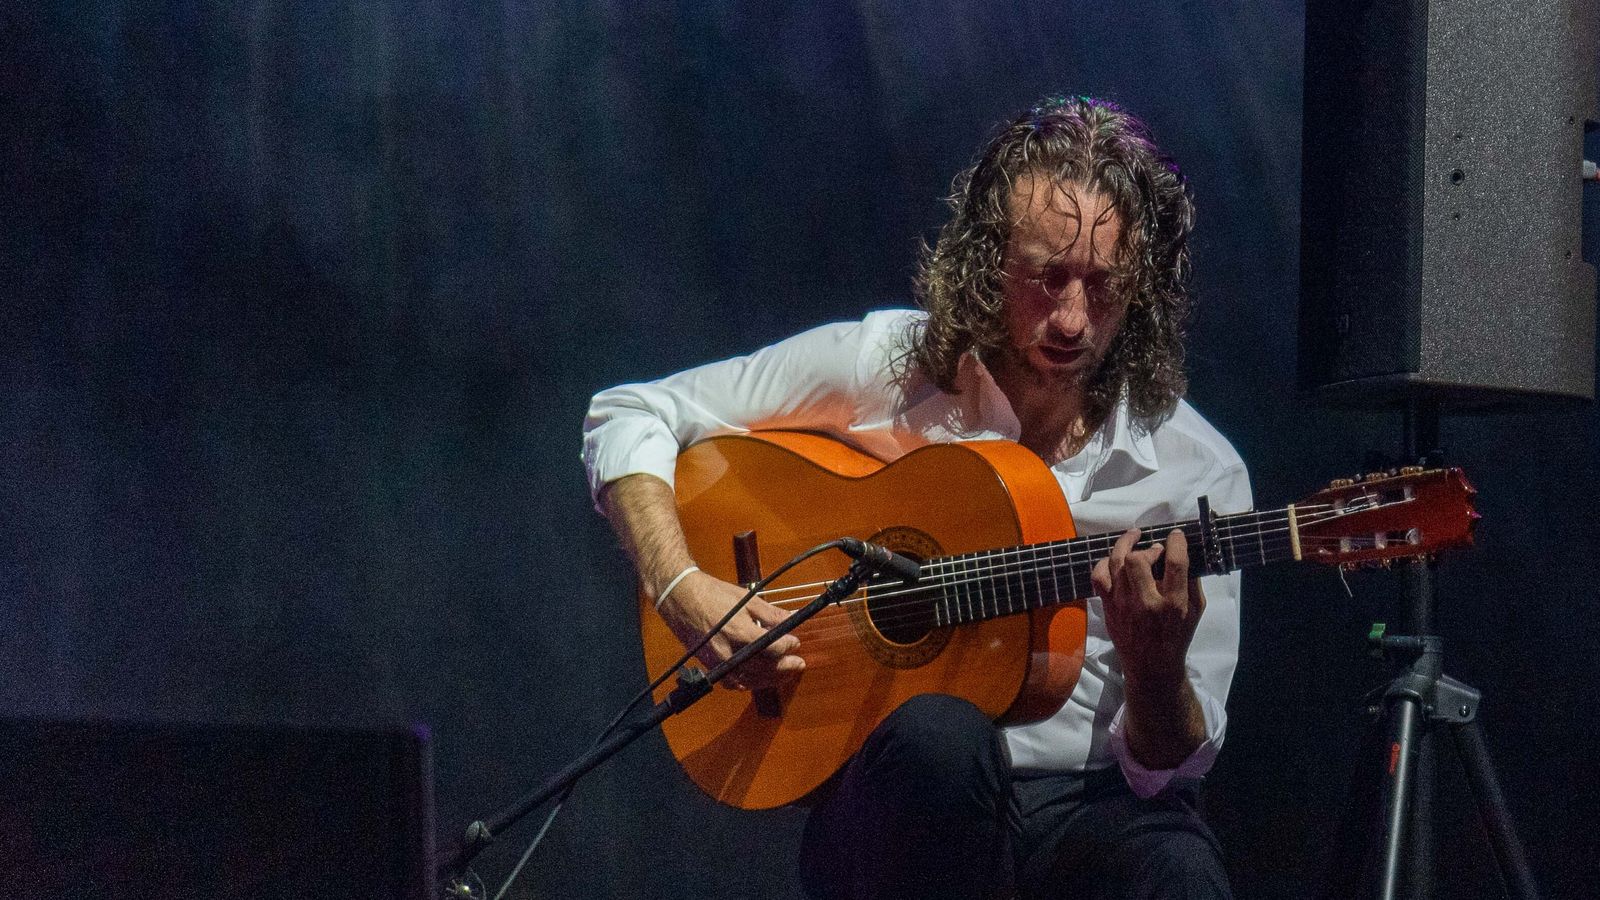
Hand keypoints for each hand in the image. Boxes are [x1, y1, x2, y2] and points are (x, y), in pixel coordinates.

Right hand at [655, 569, 804, 690]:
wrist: (681, 598)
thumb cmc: (712, 594)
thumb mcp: (746, 599)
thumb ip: (770, 613)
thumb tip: (791, 619)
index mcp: (739, 632)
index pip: (772, 647)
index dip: (787, 646)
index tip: (796, 643)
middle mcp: (728, 651)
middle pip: (763, 667)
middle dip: (784, 667)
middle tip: (799, 664)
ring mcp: (718, 662)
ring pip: (750, 679)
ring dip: (770, 679)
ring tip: (785, 674)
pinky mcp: (710, 666)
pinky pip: (733, 682)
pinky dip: (749, 683)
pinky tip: (759, 678)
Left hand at [1089, 527, 1204, 686]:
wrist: (1152, 667)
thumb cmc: (1177, 636)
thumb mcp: (1196, 611)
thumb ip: (1191, 581)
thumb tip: (1184, 552)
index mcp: (1173, 603)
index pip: (1174, 563)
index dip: (1175, 542)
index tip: (1175, 535)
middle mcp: (1146, 603)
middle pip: (1137, 560)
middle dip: (1147, 548)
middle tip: (1154, 549)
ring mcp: (1123, 605)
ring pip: (1115, 564)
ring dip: (1124, 545)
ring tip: (1133, 537)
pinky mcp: (1108, 607)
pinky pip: (1098, 577)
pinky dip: (1104, 563)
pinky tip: (1114, 559)